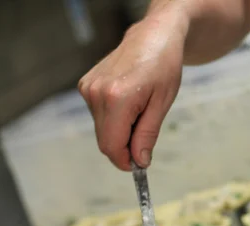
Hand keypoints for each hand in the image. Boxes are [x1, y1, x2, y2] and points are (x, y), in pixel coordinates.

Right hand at [78, 9, 187, 170]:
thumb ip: (147, 135)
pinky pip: (98, 117)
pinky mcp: (86, 86)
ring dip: (120, 133)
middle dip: (124, 148)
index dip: (125, 161)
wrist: (154, 36)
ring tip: (138, 112)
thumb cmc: (163, 67)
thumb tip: (139, 161)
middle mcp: (97, 93)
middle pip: (105, 142)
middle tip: (144, 137)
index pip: (112, 146)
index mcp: (118, 98)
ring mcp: (89, 88)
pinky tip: (128, 103)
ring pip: (102, 131)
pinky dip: (113, 120)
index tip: (139, 164)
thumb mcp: (162, 104)